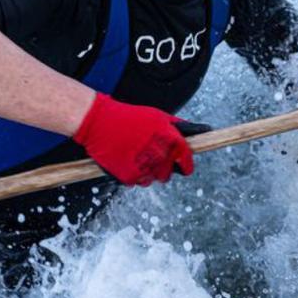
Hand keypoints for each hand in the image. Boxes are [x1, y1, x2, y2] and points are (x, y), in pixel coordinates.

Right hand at [73, 94, 195, 185]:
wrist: (98, 123)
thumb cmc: (127, 118)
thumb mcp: (156, 115)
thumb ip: (177, 126)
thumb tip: (198, 131)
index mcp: (168, 137)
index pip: (185, 156)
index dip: (186, 164)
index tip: (186, 168)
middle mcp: (159, 153)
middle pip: (169, 172)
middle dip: (164, 168)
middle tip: (153, 160)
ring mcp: (144, 166)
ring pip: (155, 179)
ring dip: (149, 172)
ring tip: (138, 159)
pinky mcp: (130, 175)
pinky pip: (139, 182)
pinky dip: (135, 175)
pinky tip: (127, 162)